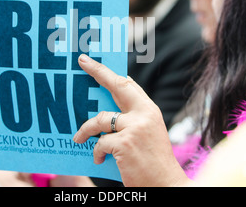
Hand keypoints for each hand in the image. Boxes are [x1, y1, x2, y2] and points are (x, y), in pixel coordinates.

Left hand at [73, 54, 189, 186]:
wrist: (166, 185)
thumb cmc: (153, 161)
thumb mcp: (147, 133)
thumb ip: (131, 119)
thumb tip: (105, 111)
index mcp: (149, 110)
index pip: (128, 84)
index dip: (110, 72)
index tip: (95, 62)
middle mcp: (144, 114)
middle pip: (117, 85)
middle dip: (98, 71)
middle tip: (82, 62)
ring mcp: (135, 128)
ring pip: (100, 119)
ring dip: (86, 131)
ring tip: (79, 139)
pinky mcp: (124, 143)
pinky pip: (99, 143)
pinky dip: (96, 153)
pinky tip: (99, 160)